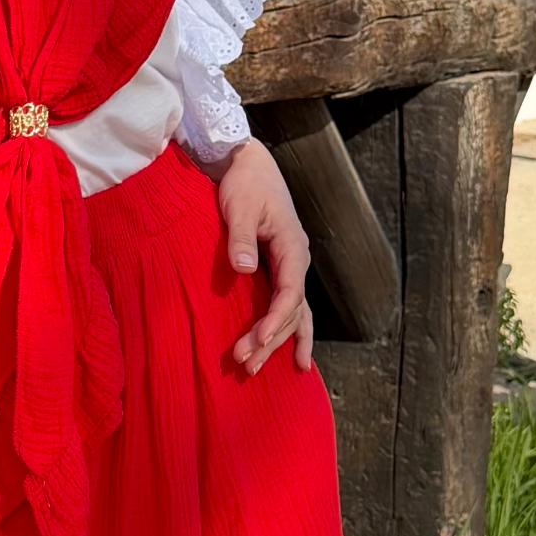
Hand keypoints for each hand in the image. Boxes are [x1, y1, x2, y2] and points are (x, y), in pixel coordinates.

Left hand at [217, 135, 313, 373]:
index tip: (256, 341)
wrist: (249, 165)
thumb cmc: (244, 184)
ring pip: (293, 313)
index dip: (274, 320)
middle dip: (269, 340)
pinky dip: (290, 331)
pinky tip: (293, 358)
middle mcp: (297, 261)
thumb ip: (241, 239)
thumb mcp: (238, 207)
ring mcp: (291, 267)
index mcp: (292, 248)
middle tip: (244, 364)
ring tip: (256, 370)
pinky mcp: (279, 269)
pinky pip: (290, 306)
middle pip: (291, 311)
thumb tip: (245, 269)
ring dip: (276, 342)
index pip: (290, 293)